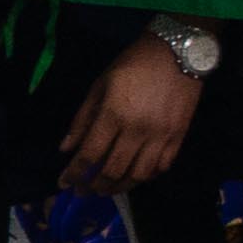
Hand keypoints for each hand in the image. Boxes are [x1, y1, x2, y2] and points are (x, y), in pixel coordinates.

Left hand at [58, 44, 201, 192]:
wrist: (179, 51)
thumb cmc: (134, 64)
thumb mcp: (100, 84)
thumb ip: (83, 118)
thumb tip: (66, 149)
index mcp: (113, 114)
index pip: (89, 154)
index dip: (73, 173)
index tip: (64, 184)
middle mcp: (137, 130)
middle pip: (113, 170)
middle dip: (94, 186)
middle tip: (84, 190)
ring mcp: (161, 135)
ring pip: (138, 175)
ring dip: (120, 187)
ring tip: (108, 189)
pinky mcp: (179, 136)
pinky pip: (162, 166)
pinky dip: (147, 176)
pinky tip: (136, 175)